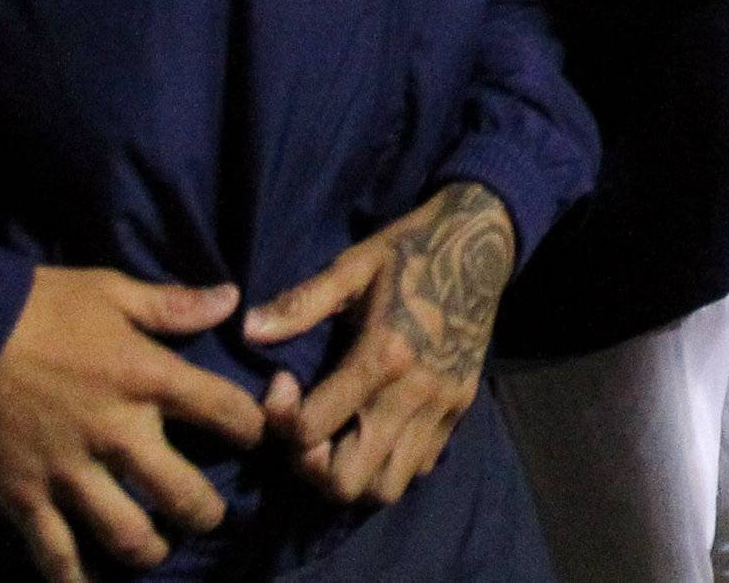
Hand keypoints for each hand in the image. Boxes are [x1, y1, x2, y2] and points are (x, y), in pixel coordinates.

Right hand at [0, 269, 263, 582]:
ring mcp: (70, 474)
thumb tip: (230, 300)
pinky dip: (75, 580)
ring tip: (156, 546)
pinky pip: (57, 558)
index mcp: (145, 377)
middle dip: (206, 512)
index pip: (223, 411)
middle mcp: (116, 433)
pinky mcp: (26, 500)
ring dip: (150, 550)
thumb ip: (172, 303)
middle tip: (208, 514)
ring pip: (128, 536)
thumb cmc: (37, 305)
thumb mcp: (110, 290)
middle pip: (183, 494)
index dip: (250, 427)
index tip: (254, 434)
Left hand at [243, 184, 514, 506]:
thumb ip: (302, 302)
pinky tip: (376, 428)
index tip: (281, 385)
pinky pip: (419, 466)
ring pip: (387, 487)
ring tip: (337, 438)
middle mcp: (414, 394)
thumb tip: (248, 329)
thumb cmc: (408, 248)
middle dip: (312, 466)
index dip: (281, 418)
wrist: (481, 241)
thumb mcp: (353, 264)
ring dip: (353, 476)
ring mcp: (441, 408)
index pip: (313, 429)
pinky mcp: (460, 409)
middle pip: (348, 481)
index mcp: (383, 355)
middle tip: (303, 428)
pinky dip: (391, 462)